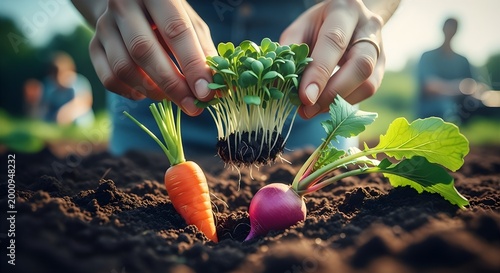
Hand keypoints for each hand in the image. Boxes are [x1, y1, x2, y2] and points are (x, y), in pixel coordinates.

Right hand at [88, 0, 216, 115]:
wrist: (132, 6)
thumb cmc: (169, 18)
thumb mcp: (191, 24)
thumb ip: (202, 50)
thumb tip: (214, 86)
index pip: (175, 31)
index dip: (192, 65)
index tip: (206, 92)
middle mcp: (123, 4)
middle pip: (144, 51)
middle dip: (172, 84)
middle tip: (192, 106)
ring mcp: (104, 25)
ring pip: (124, 68)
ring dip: (153, 90)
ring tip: (173, 96)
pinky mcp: (93, 45)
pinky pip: (110, 79)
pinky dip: (132, 92)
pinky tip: (148, 91)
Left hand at [280, 0, 385, 118]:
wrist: (347, 19)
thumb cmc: (319, 25)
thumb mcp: (300, 29)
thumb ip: (290, 51)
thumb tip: (280, 84)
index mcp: (344, 11)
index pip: (334, 42)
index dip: (320, 72)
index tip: (305, 97)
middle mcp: (368, 27)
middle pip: (360, 65)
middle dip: (332, 93)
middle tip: (308, 110)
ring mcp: (380, 48)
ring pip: (368, 82)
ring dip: (339, 102)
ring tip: (313, 111)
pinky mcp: (382, 67)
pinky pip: (369, 90)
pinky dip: (346, 103)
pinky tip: (326, 107)